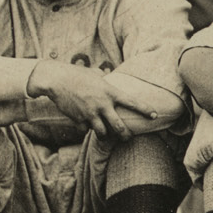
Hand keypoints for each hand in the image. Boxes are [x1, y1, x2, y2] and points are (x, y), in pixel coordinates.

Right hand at [27, 60, 154, 140]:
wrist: (57, 80)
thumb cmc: (76, 74)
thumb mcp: (94, 74)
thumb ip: (102, 77)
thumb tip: (105, 74)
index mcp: (110, 92)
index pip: (132, 102)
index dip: (145, 109)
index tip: (155, 115)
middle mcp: (102, 104)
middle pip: (119, 127)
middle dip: (125, 136)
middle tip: (128, 138)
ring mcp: (90, 113)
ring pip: (102, 133)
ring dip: (104, 136)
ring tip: (105, 136)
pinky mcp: (78, 119)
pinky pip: (85, 130)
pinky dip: (85, 130)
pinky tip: (84, 126)